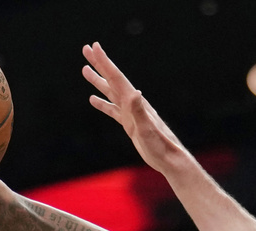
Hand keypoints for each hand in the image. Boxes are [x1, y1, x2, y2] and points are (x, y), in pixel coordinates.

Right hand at [82, 42, 188, 174]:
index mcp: (134, 102)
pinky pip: (113, 110)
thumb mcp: (147, 130)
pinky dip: (102, 103)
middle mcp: (132, 104)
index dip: (104, 62)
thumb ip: (140, 111)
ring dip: (98, 80)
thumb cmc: (160, 146)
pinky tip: (93, 99)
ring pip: (110, 92)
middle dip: (99, 64)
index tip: (94, 46)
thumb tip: (134, 93)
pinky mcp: (130, 124)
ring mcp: (130, 113)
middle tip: (86, 49)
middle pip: (112, 79)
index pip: (116, 77)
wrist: (170, 159)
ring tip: (85, 70)